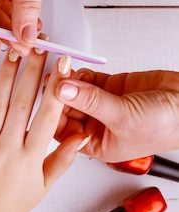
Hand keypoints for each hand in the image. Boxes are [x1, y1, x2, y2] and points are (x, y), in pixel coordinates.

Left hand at [0, 51, 87, 211]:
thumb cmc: (11, 206)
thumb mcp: (44, 185)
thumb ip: (63, 158)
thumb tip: (82, 135)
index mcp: (31, 159)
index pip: (47, 115)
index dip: (56, 86)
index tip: (62, 63)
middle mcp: (7, 151)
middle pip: (22, 103)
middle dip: (33, 71)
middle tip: (38, 46)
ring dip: (7, 75)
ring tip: (14, 52)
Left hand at [54, 69, 178, 162]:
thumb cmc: (167, 126)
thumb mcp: (123, 116)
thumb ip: (91, 101)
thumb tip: (62, 89)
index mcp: (96, 144)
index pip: (62, 130)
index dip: (51, 113)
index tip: (44, 96)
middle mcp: (96, 126)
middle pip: (64, 109)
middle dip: (56, 93)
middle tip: (50, 76)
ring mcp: (101, 105)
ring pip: (73, 92)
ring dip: (66, 80)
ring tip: (60, 67)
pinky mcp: (110, 87)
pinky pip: (86, 79)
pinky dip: (79, 73)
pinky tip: (76, 68)